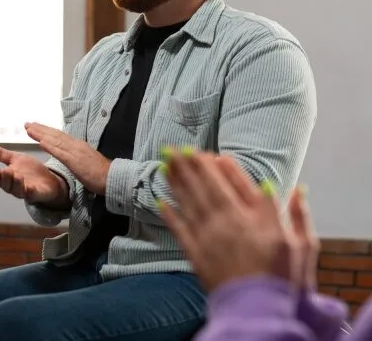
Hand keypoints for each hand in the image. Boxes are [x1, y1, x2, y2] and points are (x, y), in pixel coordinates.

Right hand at [0, 143, 69, 207]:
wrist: (50, 178)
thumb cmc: (31, 171)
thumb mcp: (15, 159)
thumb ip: (0, 154)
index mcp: (8, 179)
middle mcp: (15, 187)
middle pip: (6, 187)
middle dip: (5, 179)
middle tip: (6, 170)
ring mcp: (26, 192)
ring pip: (18, 192)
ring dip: (16, 184)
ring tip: (17, 175)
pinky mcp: (38, 194)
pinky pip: (33, 195)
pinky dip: (31, 191)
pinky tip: (30, 187)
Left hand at [24, 122, 110, 194]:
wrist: (112, 177)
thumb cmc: (101, 173)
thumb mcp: (87, 161)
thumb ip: (77, 156)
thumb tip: (69, 155)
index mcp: (79, 146)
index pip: (60, 136)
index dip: (48, 131)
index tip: (37, 127)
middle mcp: (76, 145)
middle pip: (55, 135)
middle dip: (41, 129)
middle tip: (27, 123)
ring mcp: (75, 152)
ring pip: (55, 140)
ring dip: (41, 134)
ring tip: (29, 128)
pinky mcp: (75, 161)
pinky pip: (59, 152)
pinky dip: (49, 146)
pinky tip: (40, 142)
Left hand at [159, 152, 316, 291]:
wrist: (259, 312)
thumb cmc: (283, 279)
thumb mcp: (301, 245)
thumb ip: (296, 215)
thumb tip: (295, 188)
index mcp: (253, 218)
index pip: (236, 184)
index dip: (221, 167)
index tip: (210, 153)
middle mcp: (228, 222)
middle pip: (207, 187)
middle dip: (191, 166)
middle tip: (177, 148)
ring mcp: (209, 237)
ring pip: (190, 202)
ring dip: (177, 181)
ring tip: (167, 162)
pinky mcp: (196, 254)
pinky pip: (179, 230)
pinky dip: (169, 214)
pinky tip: (159, 200)